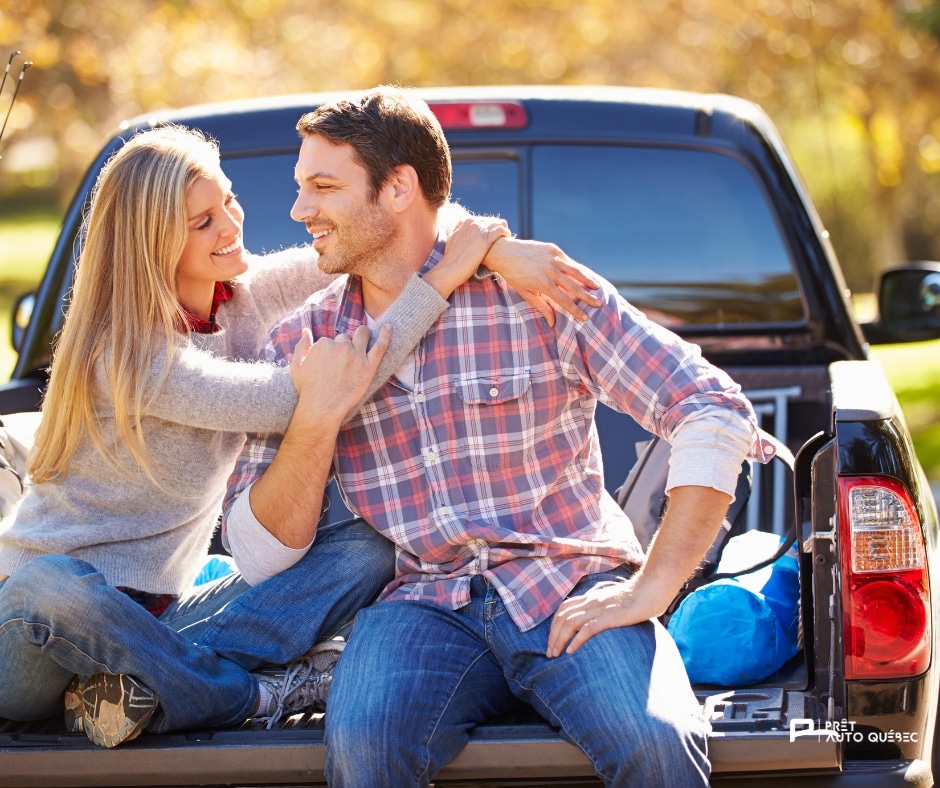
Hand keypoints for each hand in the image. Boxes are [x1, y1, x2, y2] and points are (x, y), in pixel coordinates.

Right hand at [288, 324, 391, 423]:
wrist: (321, 407)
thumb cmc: (308, 388)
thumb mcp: (297, 364)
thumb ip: (301, 345)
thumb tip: (306, 331)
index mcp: (324, 343)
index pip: (331, 340)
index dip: (332, 350)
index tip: (331, 362)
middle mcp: (341, 346)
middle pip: (346, 338)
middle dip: (346, 345)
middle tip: (345, 359)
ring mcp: (356, 355)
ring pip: (362, 335)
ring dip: (363, 335)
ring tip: (364, 337)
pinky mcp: (369, 366)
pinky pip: (380, 346)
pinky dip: (385, 335)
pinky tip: (389, 327)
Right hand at [424, 215, 510, 297]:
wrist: (450, 269)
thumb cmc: (451, 258)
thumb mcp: (452, 238)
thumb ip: (459, 230)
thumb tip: (462, 228)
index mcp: (466, 222)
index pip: (483, 219)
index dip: (489, 225)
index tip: (492, 232)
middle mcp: (472, 223)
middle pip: (491, 221)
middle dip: (497, 227)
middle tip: (502, 234)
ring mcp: (478, 231)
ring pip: (497, 224)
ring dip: (503, 229)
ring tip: (506, 236)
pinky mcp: (484, 240)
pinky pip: (500, 231)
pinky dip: (505, 232)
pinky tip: (508, 236)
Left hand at [482, 238, 602, 325]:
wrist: (504, 252)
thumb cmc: (514, 276)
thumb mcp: (526, 294)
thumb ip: (541, 307)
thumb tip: (553, 323)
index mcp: (543, 285)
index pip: (564, 301)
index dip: (576, 310)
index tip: (585, 318)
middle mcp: (550, 271)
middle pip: (574, 287)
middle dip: (587, 297)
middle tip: (598, 304)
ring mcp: (553, 259)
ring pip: (575, 272)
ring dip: (587, 280)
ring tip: (597, 287)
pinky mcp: (553, 249)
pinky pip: (569, 261)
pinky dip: (577, 268)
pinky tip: (585, 273)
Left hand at [545, 574, 672, 657]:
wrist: (652, 588)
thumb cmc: (638, 597)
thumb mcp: (614, 600)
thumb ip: (604, 607)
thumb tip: (597, 620)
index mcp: (592, 597)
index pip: (564, 608)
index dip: (554, 624)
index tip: (552, 639)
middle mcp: (592, 601)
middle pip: (563, 617)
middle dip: (553, 635)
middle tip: (550, 652)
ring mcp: (600, 608)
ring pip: (570, 623)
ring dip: (560, 639)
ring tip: (556, 654)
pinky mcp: (610, 617)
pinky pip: (587, 629)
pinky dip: (576, 640)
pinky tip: (571, 651)